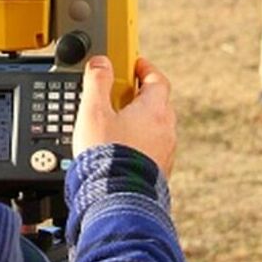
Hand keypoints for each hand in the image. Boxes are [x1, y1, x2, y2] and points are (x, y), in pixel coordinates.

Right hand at [73, 56, 175, 177]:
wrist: (116, 199)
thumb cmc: (107, 156)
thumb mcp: (94, 112)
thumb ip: (97, 82)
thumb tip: (101, 62)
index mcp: (155, 110)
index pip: (156, 78)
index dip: (143, 68)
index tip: (132, 64)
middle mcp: (166, 130)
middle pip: (157, 102)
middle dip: (138, 96)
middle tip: (117, 95)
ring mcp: (165, 152)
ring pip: (155, 128)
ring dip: (138, 122)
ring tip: (114, 125)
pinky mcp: (159, 172)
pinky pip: (152, 149)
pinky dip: (139, 143)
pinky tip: (120, 150)